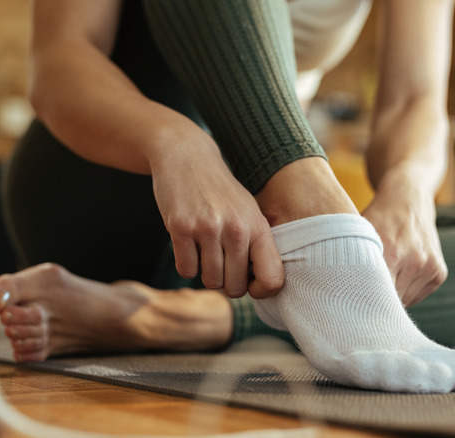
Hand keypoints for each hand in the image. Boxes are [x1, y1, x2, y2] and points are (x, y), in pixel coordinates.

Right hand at [150, 127, 282, 298]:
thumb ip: (257, 246)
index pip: (272, 279)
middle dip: (226, 283)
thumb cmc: (221, 192)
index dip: (261, 291)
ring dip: (205, 273)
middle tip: (221, 264)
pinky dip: (186, 264)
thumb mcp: (249, 213)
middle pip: (235, 288)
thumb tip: (262, 287)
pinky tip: (188, 245)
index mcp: (258, 227)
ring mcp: (208, 229)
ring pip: (210, 281)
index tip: (250, 283)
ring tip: (205, 251)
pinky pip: (186, 270)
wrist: (187, 157)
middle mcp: (236, 229)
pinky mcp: (181, 228)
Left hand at [362, 172, 446, 306]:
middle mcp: (415, 260)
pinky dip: (405, 291)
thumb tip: (332, 289)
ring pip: (404, 301)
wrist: (409, 199)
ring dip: (392, 297)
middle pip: (390, 300)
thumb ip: (350, 260)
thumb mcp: (359, 233)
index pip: (376, 294)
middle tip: (362, 298)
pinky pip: (418, 296)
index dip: (362, 302)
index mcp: (391, 251)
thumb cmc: (378, 217)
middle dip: (375, 301)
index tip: (352, 305)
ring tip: (382, 279)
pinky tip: (398, 275)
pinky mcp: (439, 273)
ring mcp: (430, 267)